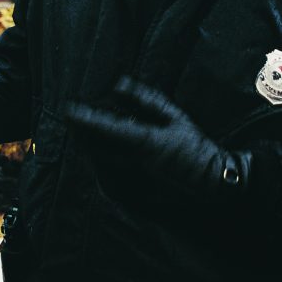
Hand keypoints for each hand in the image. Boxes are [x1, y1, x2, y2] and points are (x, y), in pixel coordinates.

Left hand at [66, 77, 245, 197]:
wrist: (213, 185)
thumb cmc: (195, 146)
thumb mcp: (174, 116)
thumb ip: (144, 99)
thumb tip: (118, 83)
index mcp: (143, 142)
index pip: (104, 127)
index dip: (83, 118)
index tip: (68, 108)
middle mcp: (133, 164)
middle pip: (93, 148)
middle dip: (79, 133)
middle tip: (73, 119)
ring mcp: (132, 183)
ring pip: (97, 163)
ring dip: (89, 148)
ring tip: (86, 135)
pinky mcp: (132, 198)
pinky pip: (106, 179)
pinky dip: (101, 164)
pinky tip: (104, 156)